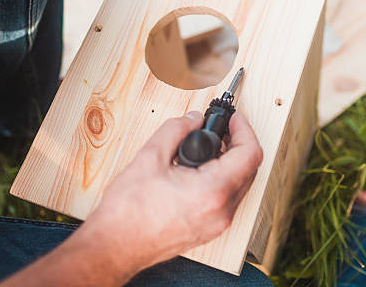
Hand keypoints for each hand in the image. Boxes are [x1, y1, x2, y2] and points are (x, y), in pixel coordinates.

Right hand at [85, 111, 262, 277]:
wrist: (115, 246)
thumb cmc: (128, 211)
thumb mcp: (150, 157)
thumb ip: (177, 129)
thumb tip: (193, 119)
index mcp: (213, 191)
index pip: (250, 153)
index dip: (244, 129)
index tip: (233, 119)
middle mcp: (222, 211)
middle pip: (250, 169)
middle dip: (238, 144)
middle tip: (220, 129)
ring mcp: (218, 224)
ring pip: (241, 185)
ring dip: (231, 162)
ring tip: (208, 147)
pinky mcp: (210, 230)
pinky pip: (228, 199)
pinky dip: (222, 179)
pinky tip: (200, 170)